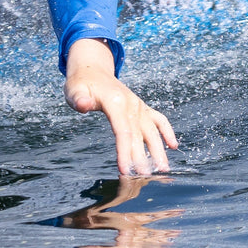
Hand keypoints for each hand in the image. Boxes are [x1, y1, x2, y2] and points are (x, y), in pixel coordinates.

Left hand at [64, 37, 176, 176]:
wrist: (92, 70)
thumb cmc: (81, 83)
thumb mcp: (73, 90)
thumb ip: (78, 99)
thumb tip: (83, 106)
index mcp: (115, 101)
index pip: (122, 131)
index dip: (124, 151)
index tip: (125, 170)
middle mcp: (131, 104)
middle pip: (138, 134)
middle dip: (142, 156)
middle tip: (144, 176)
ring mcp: (138, 105)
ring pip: (152, 130)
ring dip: (158, 149)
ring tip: (162, 169)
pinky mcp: (142, 107)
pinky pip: (159, 119)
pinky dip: (167, 131)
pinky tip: (173, 146)